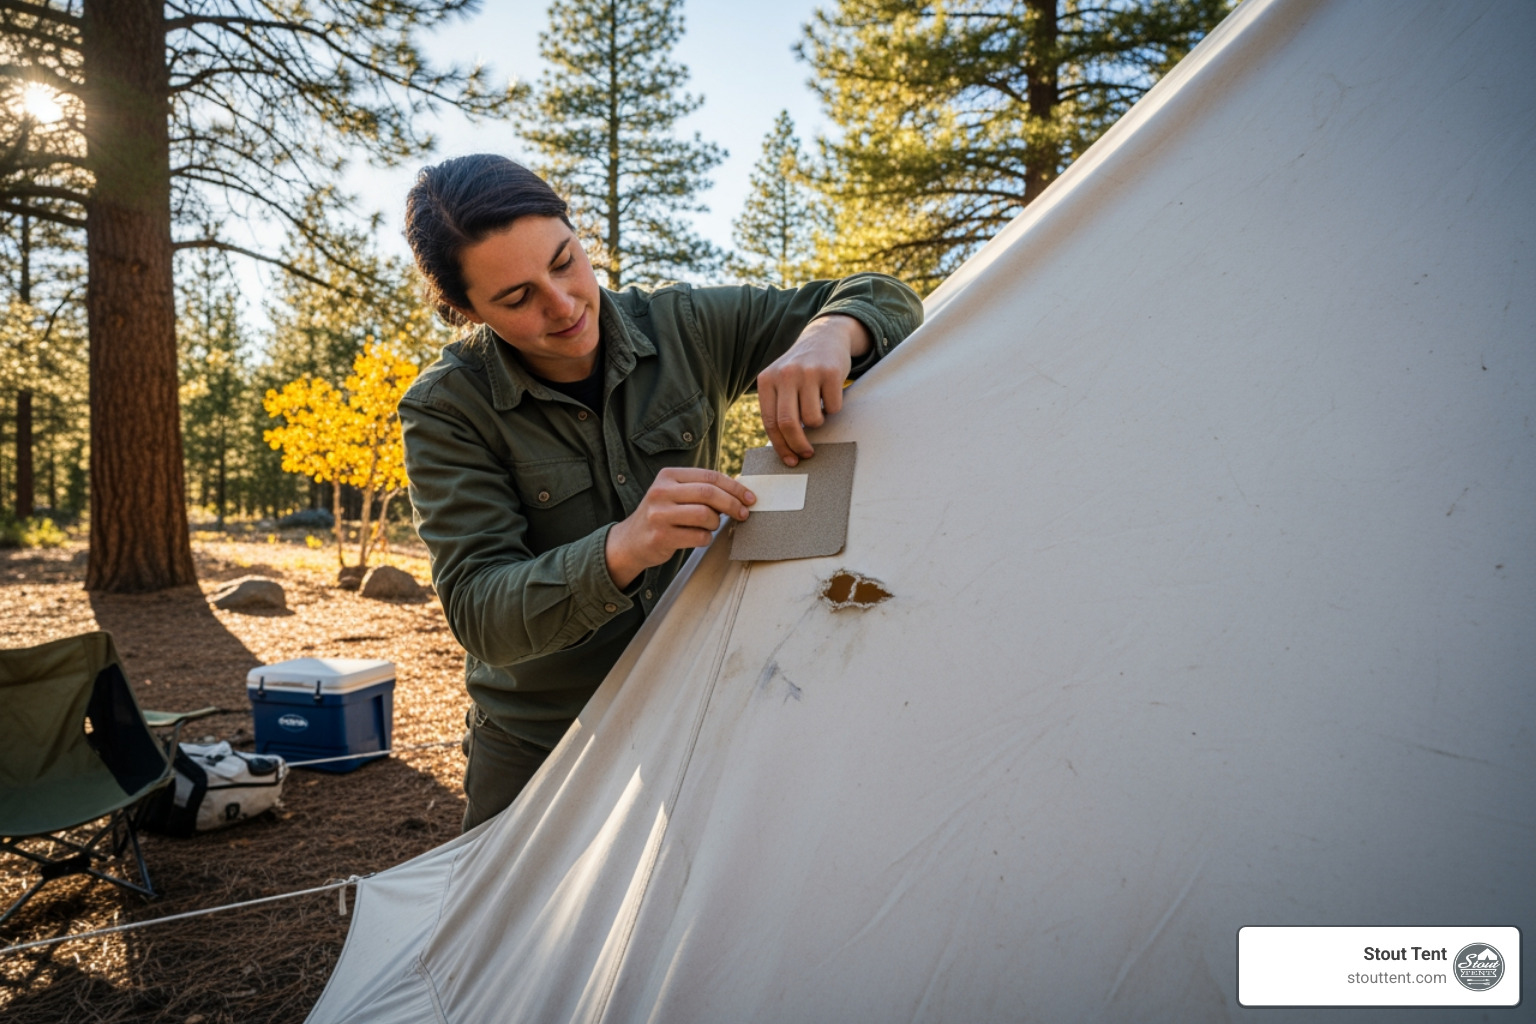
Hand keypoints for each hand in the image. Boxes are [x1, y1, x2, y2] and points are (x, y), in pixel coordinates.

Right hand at [605, 467, 756, 587]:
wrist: (630, 541)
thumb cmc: (661, 516)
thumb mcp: (674, 493)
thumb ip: (700, 489)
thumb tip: (739, 491)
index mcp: (668, 476)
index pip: (709, 476)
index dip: (734, 487)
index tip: (749, 497)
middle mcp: (661, 492)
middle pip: (709, 494)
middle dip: (732, 504)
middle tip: (744, 513)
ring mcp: (659, 515)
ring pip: (706, 516)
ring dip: (716, 523)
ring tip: (710, 526)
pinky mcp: (661, 537)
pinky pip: (699, 536)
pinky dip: (706, 538)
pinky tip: (698, 537)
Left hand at [757, 314, 870, 465]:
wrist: (824, 337)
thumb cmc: (801, 370)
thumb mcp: (781, 382)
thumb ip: (778, 407)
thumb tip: (785, 448)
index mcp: (766, 380)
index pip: (770, 422)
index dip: (780, 446)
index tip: (790, 460)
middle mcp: (784, 374)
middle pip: (788, 423)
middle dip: (798, 445)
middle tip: (807, 453)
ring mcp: (807, 372)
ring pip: (812, 418)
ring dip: (818, 422)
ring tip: (818, 408)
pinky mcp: (830, 372)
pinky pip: (833, 407)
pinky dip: (833, 408)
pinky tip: (830, 393)